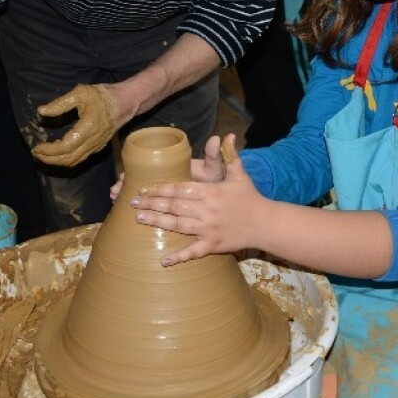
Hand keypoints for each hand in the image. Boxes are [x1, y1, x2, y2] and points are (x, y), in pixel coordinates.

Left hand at [32, 83, 122, 166]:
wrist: (126, 102)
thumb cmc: (103, 96)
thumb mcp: (80, 93)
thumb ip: (60, 104)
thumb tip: (41, 112)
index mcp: (88, 128)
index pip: (65, 147)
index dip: (49, 151)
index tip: (37, 147)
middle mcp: (93, 141)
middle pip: (68, 158)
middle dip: (50, 159)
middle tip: (36, 153)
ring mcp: (96, 146)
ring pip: (74, 161)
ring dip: (57, 161)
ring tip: (44, 155)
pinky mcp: (98, 147)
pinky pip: (80, 158)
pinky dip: (67, 159)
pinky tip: (59, 153)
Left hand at [130, 134, 262, 265]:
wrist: (266, 223)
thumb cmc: (250, 197)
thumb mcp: (240, 174)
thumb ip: (229, 155)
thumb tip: (226, 135)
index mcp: (211, 191)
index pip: (180, 188)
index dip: (160, 188)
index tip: (143, 188)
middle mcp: (207, 210)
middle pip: (174, 206)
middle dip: (152, 203)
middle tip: (131, 201)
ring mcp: (209, 229)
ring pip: (178, 225)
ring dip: (157, 222)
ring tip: (139, 218)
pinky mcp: (214, 245)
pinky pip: (193, 252)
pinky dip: (178, 257)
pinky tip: (163, 261)